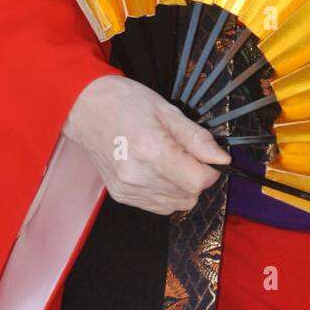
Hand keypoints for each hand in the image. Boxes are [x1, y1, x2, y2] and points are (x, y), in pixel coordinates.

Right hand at [62, 74, 229, 214]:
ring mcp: (128, 189)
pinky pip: (158, 207)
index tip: (206, 156)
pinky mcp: (121, 196)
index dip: (211, 169)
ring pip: (176, 205)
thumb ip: (197, 138)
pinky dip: (166, 193)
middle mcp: (138, 176)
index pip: (198, 181)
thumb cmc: (127, 102)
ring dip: (182, 187)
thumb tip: (222, 159)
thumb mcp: (168, 111)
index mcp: (152, 150)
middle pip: (189, 196)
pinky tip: (157, 171)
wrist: (86, 108)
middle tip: (186, 153)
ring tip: (169, 160)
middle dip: (197, 177)